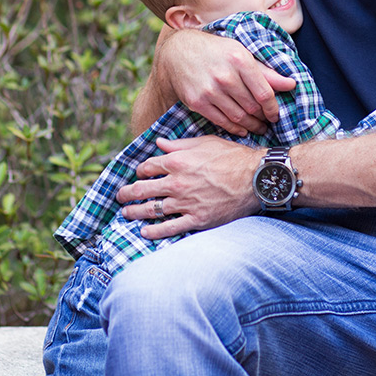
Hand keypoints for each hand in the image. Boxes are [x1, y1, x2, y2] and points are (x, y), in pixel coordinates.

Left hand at [117, 136, 260, 238]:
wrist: (254, 178)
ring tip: (126, 214)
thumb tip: (160, 142)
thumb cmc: (232, 157)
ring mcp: (185, 203)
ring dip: (134, 212)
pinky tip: (145, 232)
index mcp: (177, 161)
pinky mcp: (196, 219)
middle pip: (142, 189)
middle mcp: (176, 183)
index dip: (140, 171)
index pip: (147, 167)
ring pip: (151, 210)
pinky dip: (154, 231)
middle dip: (127, 193)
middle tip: (120, 196)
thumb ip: (179, 144)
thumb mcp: (205, 143)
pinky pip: (169, 228)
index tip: (140, 175)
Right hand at [155, 27, 296, 135]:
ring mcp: (209, 90)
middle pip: (252, 107)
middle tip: (268, 123)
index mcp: (240, 60)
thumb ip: (267, 72)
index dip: (273, 108)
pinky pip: (221, 121)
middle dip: (263, 118)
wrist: (179, 52)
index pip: (264, 93)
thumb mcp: (242, 54)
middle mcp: (225, 76)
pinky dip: (234, 128)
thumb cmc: (217, 51)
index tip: (275, 115)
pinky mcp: (197, 101)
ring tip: (258, 128)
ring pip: (238, 116)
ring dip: (251, 126)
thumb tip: (292, 84)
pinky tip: (242, 129)